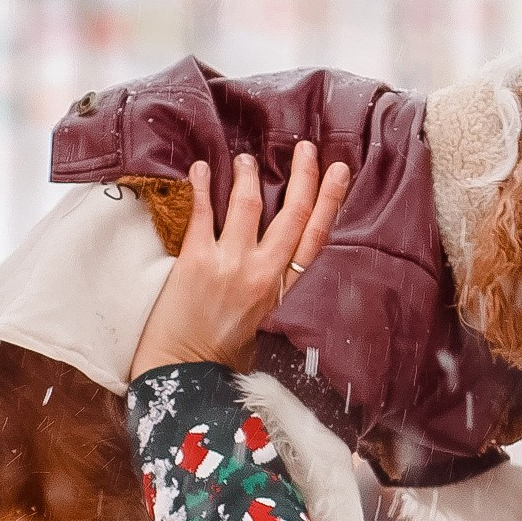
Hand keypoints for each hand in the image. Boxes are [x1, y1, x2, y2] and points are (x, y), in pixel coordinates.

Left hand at [128, 144, 351, 376]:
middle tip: (306, 149)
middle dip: (303, 176)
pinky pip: (204, 213)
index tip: (338, 171)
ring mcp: (230, 264)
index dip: (329, 200)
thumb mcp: (266, 322)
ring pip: (249, 206)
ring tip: (246, 158)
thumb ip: (274, 287)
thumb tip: (275, 251)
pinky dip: (204, 187)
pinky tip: (202, 168)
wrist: (183, 371)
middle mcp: (263, 274)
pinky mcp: (196, 261)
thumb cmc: (223, 353)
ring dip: (250, 176)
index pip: (316, 237)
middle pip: (293, 214)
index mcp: (285, 291)